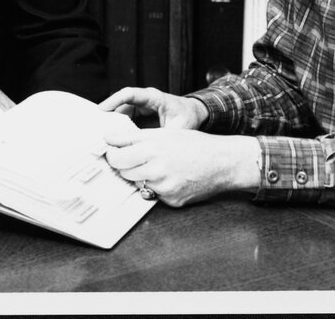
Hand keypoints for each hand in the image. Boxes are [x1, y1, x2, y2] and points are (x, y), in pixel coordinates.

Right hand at [98, 87, 208, 129]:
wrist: (195, 114)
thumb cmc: (188, 117)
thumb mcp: (179, 127)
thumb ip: (165, 137)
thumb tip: (150, 149)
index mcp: (153, 97)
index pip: (129, 94)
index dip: (114, 100)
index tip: (102, 110)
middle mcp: (144, 100)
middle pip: (121, 104)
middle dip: (108, 115)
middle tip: (96, 129)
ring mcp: (141, 107)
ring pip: (121, 113)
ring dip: (113, 124)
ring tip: (103, 137)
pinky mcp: (140, 115)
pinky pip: (125, 120)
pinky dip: (119, 129)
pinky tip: (114, 140)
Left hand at [103, 128, 260, 206]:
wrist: (223, 163)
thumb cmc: (196, 145)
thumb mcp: (165, 133)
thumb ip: (135, 136)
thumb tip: (110, 138)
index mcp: (153, 149)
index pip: (117, 156)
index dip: (111, 154)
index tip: (111, 151)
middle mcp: (157, 170)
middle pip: (124, 172)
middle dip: (124, 165)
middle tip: (132, 158)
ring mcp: (164, 188)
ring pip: (138, 184)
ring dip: (140, 176)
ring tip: (155, 166)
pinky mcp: (172, 201)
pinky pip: (154, 195)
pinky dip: (157, 187)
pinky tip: (170, 177)